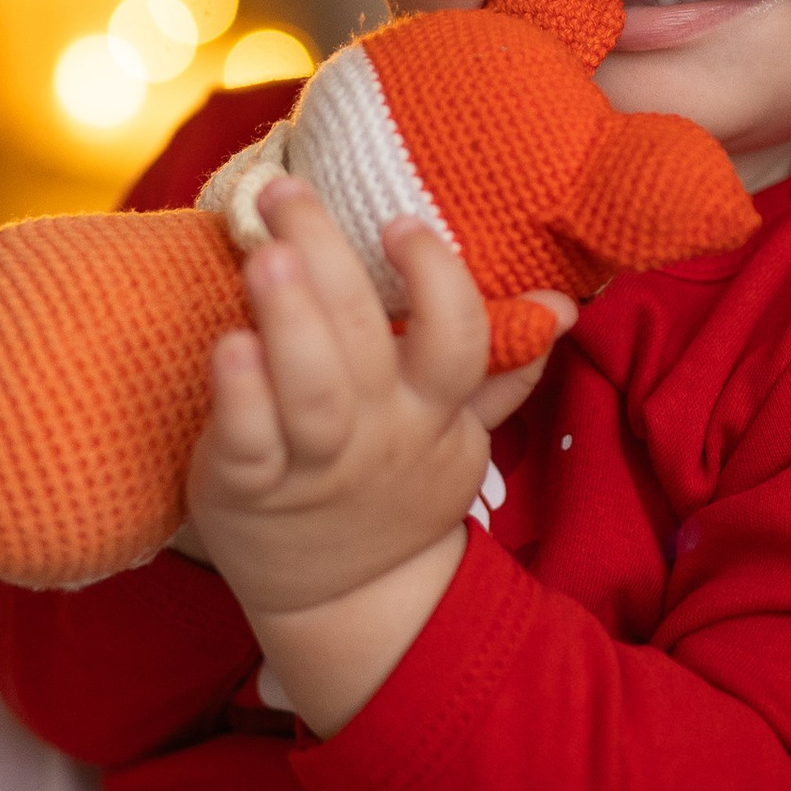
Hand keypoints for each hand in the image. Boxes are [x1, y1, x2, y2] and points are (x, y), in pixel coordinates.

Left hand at [185, 180, 570, 730]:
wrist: (345, 600)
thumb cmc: (393, 487)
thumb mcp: (458, 434)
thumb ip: (503, 367)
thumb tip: (564, 302)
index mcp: (430, 411)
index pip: (456, 341)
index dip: (435, 278)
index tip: (400, 220)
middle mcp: (376, 434)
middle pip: (364, 343)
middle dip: (329, 259)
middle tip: (286, 190)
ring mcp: (312, 466)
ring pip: (310, 394)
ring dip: (287, 320)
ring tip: (263, 254)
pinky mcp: (246, 488)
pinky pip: (246, 443)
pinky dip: (237, 396)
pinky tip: (225, 344)